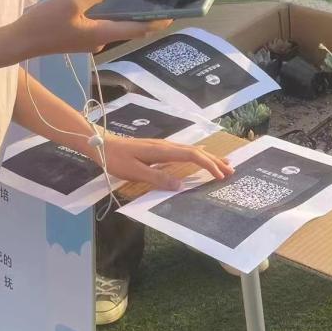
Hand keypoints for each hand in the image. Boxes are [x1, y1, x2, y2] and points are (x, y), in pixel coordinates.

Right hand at [12, 0, 171, 56]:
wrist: (21, 41)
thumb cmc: (45, 23)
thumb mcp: (69, 2)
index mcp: (102, 33)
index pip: (136, 29)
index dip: (155, 23)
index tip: (171, 17)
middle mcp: (99, 40)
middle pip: (126, 28)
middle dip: (141, 17)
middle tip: (154, 3)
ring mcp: (88, 41)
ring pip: (110, 25)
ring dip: (120, 15)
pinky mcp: (77, 38)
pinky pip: (97, 25)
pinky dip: (103, 15)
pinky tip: (99, 3)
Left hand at [95, 135, 233, 189]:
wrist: (101, 145)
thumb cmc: (115, 159)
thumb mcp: (134, 172)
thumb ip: (157, 178)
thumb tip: (180, 185)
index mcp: (162, 151)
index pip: (192, 156)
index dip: (208, 165)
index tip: (220, 176)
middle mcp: (166, 146)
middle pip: (196, 152)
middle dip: (215, 161)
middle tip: (231, 171)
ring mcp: (163, 147)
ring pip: (192, 151)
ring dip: (209, 158)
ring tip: (224, 164)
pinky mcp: (159, 149)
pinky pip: (185, 151)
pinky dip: (198, 155)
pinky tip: (201, 156)